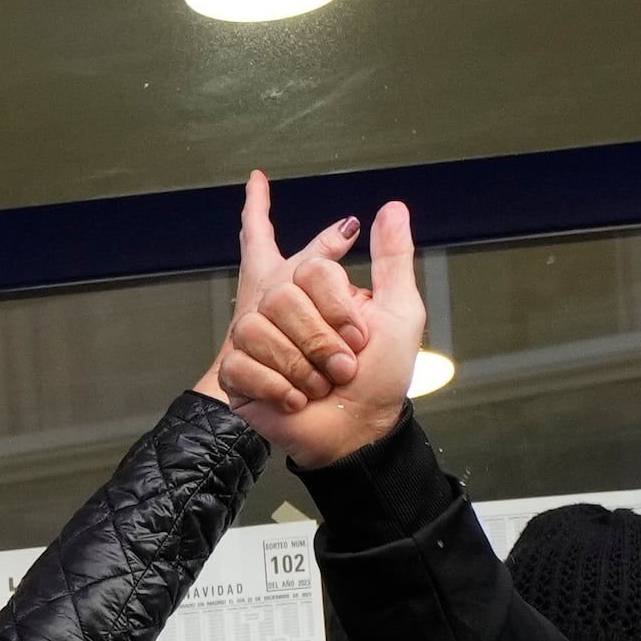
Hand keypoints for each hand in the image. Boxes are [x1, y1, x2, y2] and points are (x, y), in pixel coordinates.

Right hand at [210, 175, 429, 466]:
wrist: (360, 432)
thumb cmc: (381, 379)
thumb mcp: (400, 312)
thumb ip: (393, 258)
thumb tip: (393, 207)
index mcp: (316, 294)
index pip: (308, 269)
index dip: (336, 307)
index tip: (359, 337)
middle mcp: (283, 312)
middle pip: (280, 297)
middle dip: (319, 341)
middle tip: (342, 367)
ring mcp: (257, 342)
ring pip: (256, 329)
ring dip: (299, 367)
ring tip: (319, 385)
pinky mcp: (239, 375)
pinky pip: (241, 365)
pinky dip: (277, 388)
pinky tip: (296, 399)